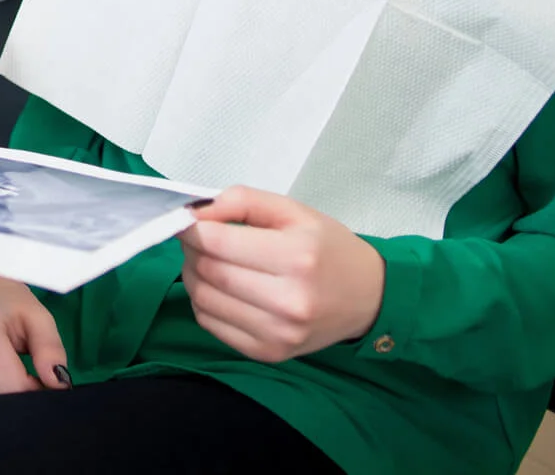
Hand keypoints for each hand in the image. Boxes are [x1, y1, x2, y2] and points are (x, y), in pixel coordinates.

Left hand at [179, 186, 385, 362]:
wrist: (368, 297)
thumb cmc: (328, 248)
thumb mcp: (292, 210)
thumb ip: (242, 201)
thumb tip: (196, 211)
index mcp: (296, 257)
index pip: (218, 243)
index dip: (191, 229)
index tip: (186, 220)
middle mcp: (288, 301)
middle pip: (209, 271)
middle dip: (191, 250)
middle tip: (196, 238)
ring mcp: (278, 333)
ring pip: (204, 299)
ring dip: (193, 275)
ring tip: (208, 261)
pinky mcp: (269, 353)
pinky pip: (212, 325)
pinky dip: (204, 302)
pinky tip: (219, 288)